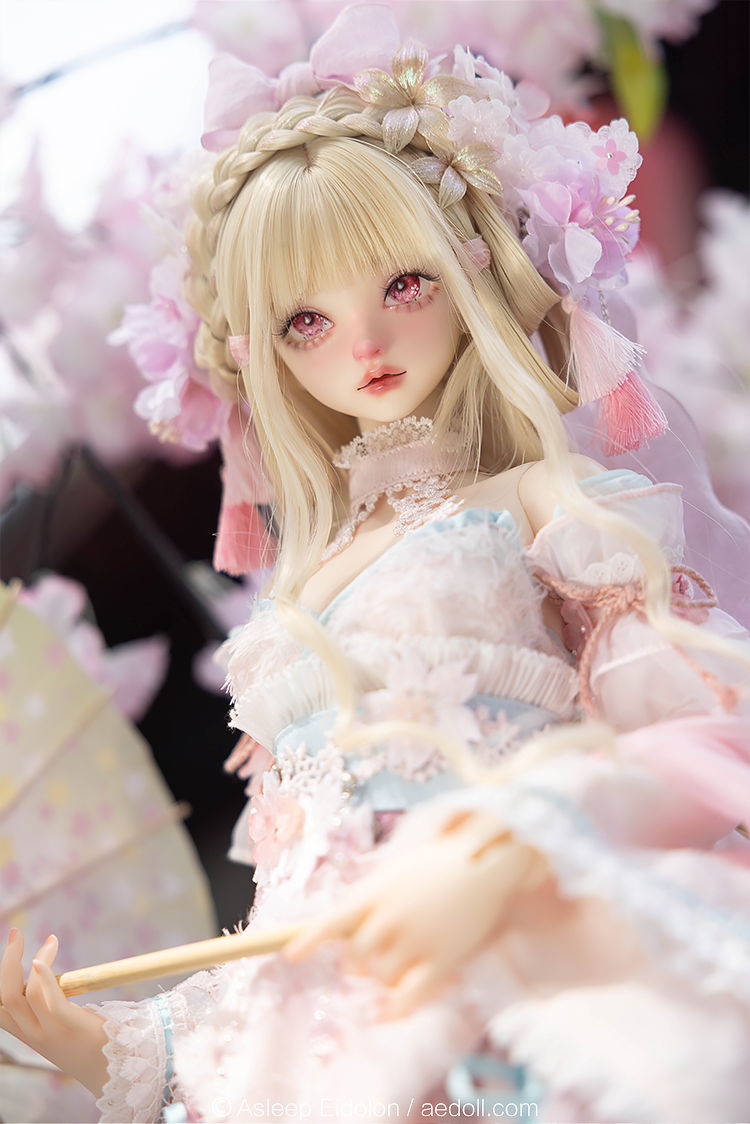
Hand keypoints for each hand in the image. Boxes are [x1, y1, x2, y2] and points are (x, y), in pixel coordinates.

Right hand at [0, 929, 108, 1096]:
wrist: (112, 1072)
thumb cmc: (89, 1044)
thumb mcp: (59, 1028)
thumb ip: (48, 1007)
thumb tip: (43, 973)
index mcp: (29, 1034)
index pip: (0, 1008)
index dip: (0, 979)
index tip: (11, 950)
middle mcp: (34, 1035)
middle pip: (6, 997)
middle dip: (7, 962)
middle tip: (15, 933)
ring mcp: (52, 1033)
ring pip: (26, 996)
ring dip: (36, 959)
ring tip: (51, 941)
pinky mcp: (73, 1028)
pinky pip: (50, 1001)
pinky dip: (44, 977)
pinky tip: (41, 959)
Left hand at [286, 812, 545, 1016]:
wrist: (484, 859)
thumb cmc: (437, 862)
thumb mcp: (394, 871)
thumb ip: (370, 898)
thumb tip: (346, 929)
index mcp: (374, 893)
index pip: (331, 922)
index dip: (309, 941)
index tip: (290, 957)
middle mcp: (389, 919)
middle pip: (356, 959)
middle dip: (358, 964)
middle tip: (367, 961)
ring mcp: (415, 940)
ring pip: (381, 977)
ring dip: (383, 977)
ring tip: (396, 965)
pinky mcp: (441, 959)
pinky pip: (410, 995)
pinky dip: (395, 1009)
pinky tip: (389, 1014)